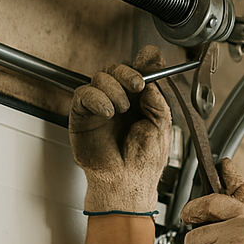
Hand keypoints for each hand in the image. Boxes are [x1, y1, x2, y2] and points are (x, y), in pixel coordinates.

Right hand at [69, 45, 171, 213]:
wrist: (126, 183)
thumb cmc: (144, 163)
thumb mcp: (161, 126)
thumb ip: (157, 99)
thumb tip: (152, 76)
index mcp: (142, 103)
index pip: (140, 72)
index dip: (144, 62)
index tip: (150, 60)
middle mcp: (121, 101)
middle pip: (118, 69)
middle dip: (128, 73)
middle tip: (137, 85)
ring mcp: (101, 107)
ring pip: (101, 77)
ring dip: (114, 90)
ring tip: (122, 111)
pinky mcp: (82, 115)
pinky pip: (85, 94)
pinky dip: (97, 98)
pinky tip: (108, 112)